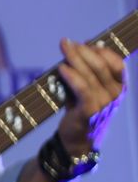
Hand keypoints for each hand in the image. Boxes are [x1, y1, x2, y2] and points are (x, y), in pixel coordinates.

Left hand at [54, 37, 125, 156]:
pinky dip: (72, 76)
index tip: (84, 44)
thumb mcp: (86, 87)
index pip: (116, 63)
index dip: (101, 51)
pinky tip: (61, 68)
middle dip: (83, 51)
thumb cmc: (80, 110)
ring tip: (63, 49)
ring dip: (75, 59)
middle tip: (66, 43)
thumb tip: (81, 46)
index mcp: (119, 87)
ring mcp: (105, 103)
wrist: (75, 139)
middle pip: (101, 65)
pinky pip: (82, 88)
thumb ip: (86, 70)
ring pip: (90, 75)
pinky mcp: (90, 110)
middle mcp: (116, 94)